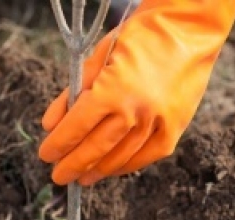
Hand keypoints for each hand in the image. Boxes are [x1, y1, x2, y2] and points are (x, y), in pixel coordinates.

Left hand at [38, 0, 234, 185]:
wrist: (189, 28)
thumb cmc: (139, 37)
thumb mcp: (98, 57)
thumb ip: (72, 93)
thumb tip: (50, 125)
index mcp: (112, 90)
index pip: (76, 127)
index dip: (58, 145)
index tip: (46, 155)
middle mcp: (136, 111)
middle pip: (96, 149)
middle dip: (73, 165)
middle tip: (59, 176)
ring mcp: (158, 122)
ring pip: (120, 157)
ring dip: (98, 170)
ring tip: (83, 177)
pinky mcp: (175, 128)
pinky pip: (147, 156)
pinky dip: (126, 166)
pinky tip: (111, 169)